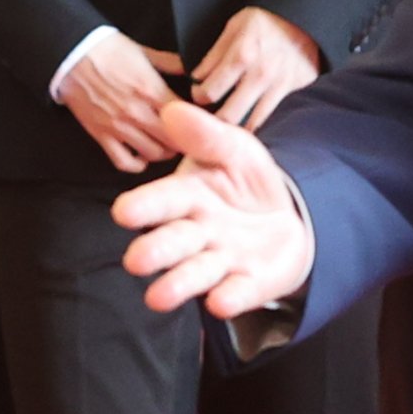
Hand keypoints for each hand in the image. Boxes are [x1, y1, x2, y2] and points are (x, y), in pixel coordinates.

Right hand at [59, 34, 189, 170]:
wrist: (71, 54)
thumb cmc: (107, 50)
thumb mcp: (144, 51)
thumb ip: (170, 63)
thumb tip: (194, 71)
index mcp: (152, 90)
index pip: (187, 116)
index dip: (198, 120)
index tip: (200, 121)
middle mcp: (138, 112)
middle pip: (174, 140)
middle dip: (184, 140)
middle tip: (187, 137)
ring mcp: (119, 126)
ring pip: (152, 153)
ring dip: (163, 152)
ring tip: (166, 145)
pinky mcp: (101, 135)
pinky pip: (123, 161)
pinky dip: (136, 164)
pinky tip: (142, 157)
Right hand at [112, 97, 319, 317]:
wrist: (288, 215)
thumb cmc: (247, 181)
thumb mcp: (235, 149)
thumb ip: (207, 135)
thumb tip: (172, 111)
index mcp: (189, 196)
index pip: (163, 200)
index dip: (145, 207)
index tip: (123, 212)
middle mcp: (198, 233)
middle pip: (173, 242)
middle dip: (156, 251)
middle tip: (135, 261)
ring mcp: (222, 261)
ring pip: (195, 274)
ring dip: (178, 285)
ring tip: (157, 298)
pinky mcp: (247, 284)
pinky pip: (237, 293)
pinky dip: (229, 298)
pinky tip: (219, 302)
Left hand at [189, 7, 322, 131]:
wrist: (306, 21)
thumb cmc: (266, 22)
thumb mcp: (235, 27)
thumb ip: (213, 55)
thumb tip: (191, 75)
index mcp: (241, 55)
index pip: (209, 92)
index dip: (198, 96)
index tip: (199, 93)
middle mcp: (260, 74)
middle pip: (228, 116)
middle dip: (214, 119)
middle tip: (211, 112)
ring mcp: (279, 86)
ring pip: (251, 125)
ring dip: (236, 128)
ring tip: (230, 121)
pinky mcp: (294, 93)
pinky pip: (272, 120)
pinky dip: (259, 126)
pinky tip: (251, 123)